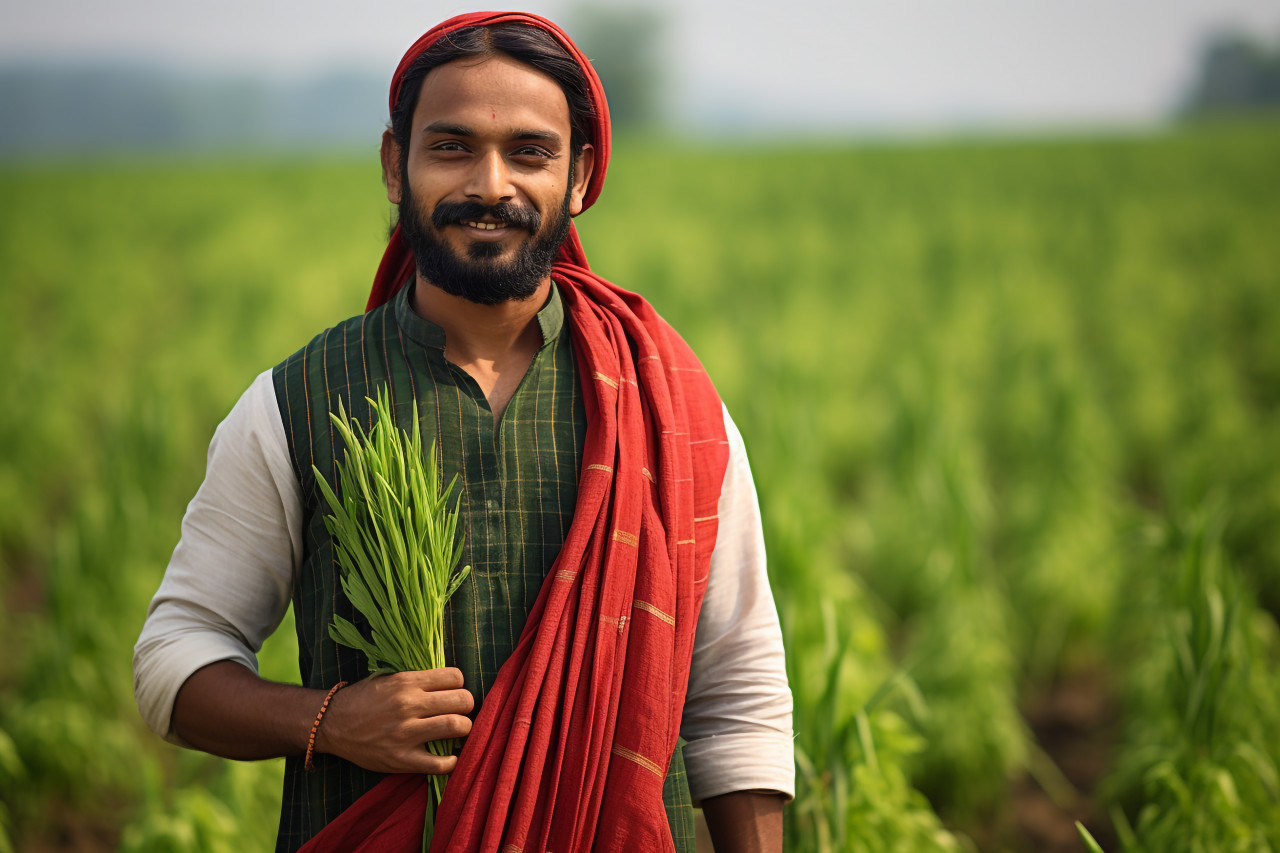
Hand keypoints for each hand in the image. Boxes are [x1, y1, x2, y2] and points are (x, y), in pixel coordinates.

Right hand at [315, 668, 473, 773]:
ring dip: (464, 729)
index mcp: (406, 682)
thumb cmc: (363, 698)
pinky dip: (451, 762)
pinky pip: (440, 764)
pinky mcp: (401, 759)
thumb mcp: (389, 677)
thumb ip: (418, 679)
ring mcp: (405, 734)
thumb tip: (451, 681)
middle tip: (459, 712)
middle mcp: (408, 705)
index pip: (455, 677)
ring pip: (457, 726)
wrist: (331, 724)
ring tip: (456, 731)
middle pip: (462, 700)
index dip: (459, 684)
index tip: (452, 692)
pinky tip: (448, 757)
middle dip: (466, 705)